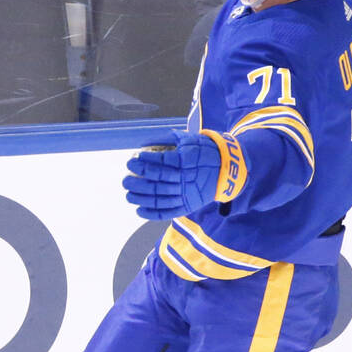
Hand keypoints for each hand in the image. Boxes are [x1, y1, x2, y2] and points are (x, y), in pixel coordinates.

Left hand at [123, 129, 245, 219]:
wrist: (227, 169)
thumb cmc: (203, 151)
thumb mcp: (188, 139)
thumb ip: (166, 139)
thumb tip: (143, 144)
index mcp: (185, 160)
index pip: (159, 162)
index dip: (143, 162)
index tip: (131, 160)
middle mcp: (185, 178)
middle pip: (156, 182)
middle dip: (137, 181)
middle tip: (125, 179)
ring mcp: (187, 194)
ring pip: (159, 198)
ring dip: (140, 197)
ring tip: (128, 194)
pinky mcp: (188, 206)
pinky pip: (167, 212)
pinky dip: (151, 213)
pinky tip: (139, 210)